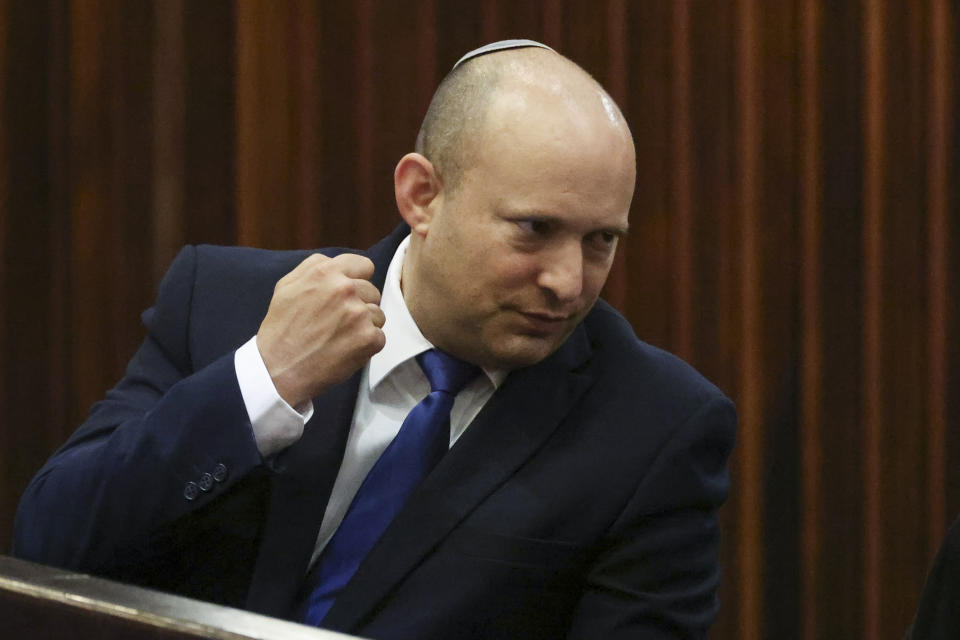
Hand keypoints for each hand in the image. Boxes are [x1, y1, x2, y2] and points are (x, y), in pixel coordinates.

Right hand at [256, 253, 385, 406]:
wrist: (279, 370)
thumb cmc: (281, 329)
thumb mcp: (287, 286)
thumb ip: (313, 267)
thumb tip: (335, 262)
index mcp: (326, 272)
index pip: (364, 265)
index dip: (357, 280)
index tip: (347, 295)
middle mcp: (345, 289)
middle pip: (372, 291)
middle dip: (360, 304)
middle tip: (337, 321)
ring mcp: (359, 314)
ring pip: (378, 314)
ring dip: (364, 325)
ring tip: (339, 336)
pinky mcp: (368, 338)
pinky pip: (379, 336)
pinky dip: (366, 345)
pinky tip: (345, 349)